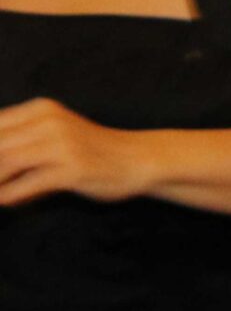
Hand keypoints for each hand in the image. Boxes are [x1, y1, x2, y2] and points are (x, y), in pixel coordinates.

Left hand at [0, 98, 148, 207]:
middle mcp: (50, 122)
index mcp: (40, 110)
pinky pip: (28, 183)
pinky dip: (10, 195)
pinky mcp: (72, 169)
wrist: (137, 158)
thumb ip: (20, 142)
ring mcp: (62, 144)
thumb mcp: (54, 134)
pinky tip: (4, 201)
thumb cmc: (91, 150)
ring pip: (7, 163)